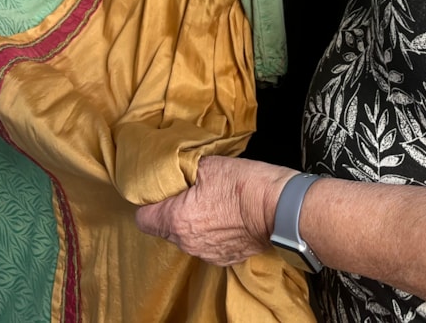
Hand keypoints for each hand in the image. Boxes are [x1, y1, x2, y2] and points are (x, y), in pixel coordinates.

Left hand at [134, 156, 296, 265]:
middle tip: (187, 192)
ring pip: (187, 237)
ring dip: (192, 223)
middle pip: (165, 228)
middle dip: (172, 211)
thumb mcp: (208, 164)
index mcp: (177, 220)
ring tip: (210, 203)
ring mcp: (207, 254)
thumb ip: (184, 169)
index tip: (158, 191)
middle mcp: (188, 243)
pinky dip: (211, 233)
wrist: (282, 209)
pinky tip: (225, 216)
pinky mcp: (226, 259)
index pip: (143, 219)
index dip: (147, 203)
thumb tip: (175, 168)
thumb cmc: (245, 185)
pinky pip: (207, 245)